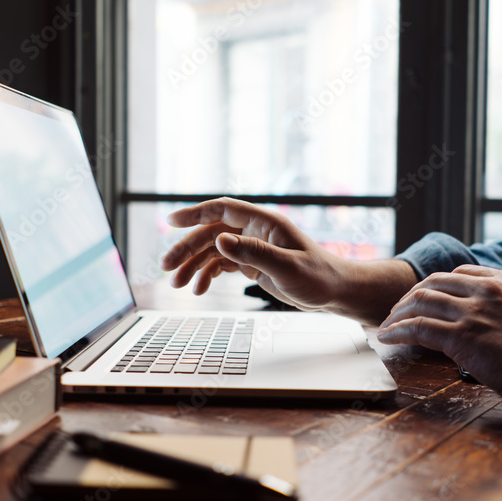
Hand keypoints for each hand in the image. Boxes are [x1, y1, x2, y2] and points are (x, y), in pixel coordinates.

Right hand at [159, 198, 345, 310]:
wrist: (334, 291)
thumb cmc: (318, 277)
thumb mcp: (286, 267)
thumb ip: (253, 253)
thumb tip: (220, 240)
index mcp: (265, 223)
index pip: (224, 209)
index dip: (196, 212)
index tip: (172, 221)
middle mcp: (255, 231)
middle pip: (211, 232)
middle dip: (187, 249)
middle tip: (166, 267)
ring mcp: (252, 246)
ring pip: (213, 250)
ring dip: (193, 265)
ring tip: (176, 284)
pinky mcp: (252, 262)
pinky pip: (222, 264)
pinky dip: (207, 275)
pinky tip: (198, 290)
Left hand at [376, 265, 501, 403]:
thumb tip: (497, 330)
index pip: (461, 273)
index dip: (437, 286)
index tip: (425, 298)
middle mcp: (487, 290)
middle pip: (434, 282)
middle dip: (411, 296)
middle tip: (397, 311)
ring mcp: (473, 311)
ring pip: (421, 301)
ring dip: (398, 313)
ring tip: (386, 325)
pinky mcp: (461, 336)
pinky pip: (417, 328)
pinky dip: (397, 331)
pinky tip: (387, 338)